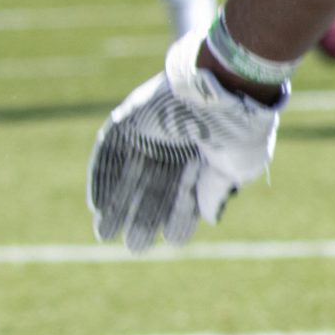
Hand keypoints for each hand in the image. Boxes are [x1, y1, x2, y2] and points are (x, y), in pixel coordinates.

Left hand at [86, 32, 282, 253]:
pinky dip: (103, 179)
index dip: (179, 217)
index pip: (187, 191)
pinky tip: (96, 204)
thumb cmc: (238, 128)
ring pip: (129, 175)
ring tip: (106, 234)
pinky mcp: (129, 120)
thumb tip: (209, 218)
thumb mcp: (237, 167)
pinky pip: (109, 153)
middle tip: (134, 247)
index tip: (173, 242)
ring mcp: (150, 132)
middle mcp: (176, 144)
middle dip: (143, 218)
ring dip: (118, 205)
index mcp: (204, 154)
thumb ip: (217, 191)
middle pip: (153, 188)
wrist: (222, 86)